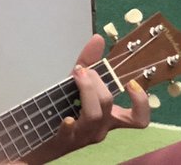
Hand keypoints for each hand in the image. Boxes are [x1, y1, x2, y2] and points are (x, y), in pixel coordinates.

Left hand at [21, 35, 150, 163]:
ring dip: (87, 91)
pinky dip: (69, 123)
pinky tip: (65, 117)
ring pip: (95, 115)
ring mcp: (84, 136)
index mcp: (111, 117)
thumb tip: (98, 38)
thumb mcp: (78, 85)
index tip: (130, 83)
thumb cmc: (64, 109)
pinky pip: (70, 132)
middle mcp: (101, 128)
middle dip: (97, 81)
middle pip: (108, 103)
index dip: (141, 102)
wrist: (38, 138)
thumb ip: (90, 63)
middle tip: (84, 71)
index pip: (138, 118)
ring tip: (76, 76)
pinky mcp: (65, 141)